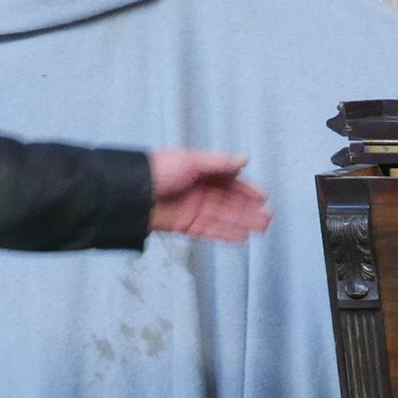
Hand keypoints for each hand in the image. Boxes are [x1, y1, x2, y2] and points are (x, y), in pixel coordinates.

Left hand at [147, 149, 271, 242]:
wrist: (130, 194)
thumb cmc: (154, 171)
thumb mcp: (190, 161)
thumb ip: (219, 162)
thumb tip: (244, 159)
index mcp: (200, 172)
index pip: (229, 182)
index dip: (246, 190)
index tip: (262, 197)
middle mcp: (198, 191)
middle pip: (229, 202)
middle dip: (249, 210)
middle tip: (267, 217)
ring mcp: (193, 209)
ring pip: (224, 218)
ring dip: (243, 223)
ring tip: (261, 229)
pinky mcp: (186, 224)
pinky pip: (211, 231)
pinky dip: (226, 234)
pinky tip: (241, 237)